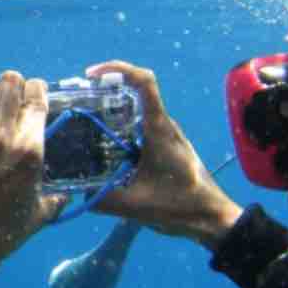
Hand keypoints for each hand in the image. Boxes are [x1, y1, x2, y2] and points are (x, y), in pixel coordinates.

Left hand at [0, 71, 68, 274]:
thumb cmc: (2, 233)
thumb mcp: (39, 214)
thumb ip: (56, 198)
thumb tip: (66, 194)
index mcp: (29, 149)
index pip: (37, 97)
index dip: (39, 89)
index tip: (39, 93)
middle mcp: (1, 134)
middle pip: (9, 82)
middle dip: (17, 85)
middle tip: (18, 97)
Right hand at [85, 61, 242, 248]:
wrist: (213, 219)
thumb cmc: (181, 207)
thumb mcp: (134, 206)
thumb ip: (102, 200)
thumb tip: (75, 193)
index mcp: (159, 129)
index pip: (143, 81)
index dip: (117, 69)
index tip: (91, 76)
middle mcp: (163, 125)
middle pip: (133, 94)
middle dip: (103, 92)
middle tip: (76, 104)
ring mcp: (166, 135)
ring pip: (135, 112)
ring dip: (110, 112)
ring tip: (83, 125)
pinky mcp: (165, 147)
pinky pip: (139, 128)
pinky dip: (118, 130)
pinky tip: (102, 148)